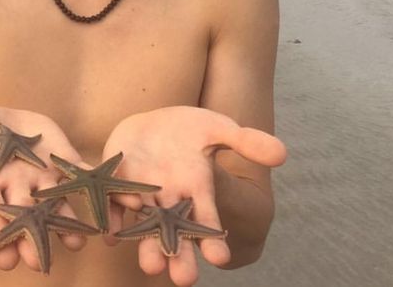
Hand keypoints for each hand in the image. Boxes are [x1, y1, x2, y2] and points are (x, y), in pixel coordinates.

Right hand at [0, 107, 90, 272]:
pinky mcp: (66, 163)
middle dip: (31, 239)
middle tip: (39, 264)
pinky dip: (94, 191)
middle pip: (25, 216)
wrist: (7, 120)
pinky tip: (105, 209)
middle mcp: (18, 186)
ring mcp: (44, 177)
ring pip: (56, 204)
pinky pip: (83, 178)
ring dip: (66, 223)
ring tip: (76, 244)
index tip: (3, 257)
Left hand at [102, 106, 286, 286]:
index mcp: (195, 187)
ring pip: (143, 225)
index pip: (206, 218)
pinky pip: (110, 204)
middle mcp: (169, 197)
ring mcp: (141, 193)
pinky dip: (110, 217)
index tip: (220, 258)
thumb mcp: (218, 128)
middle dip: (179, 256)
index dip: (213, 237)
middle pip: (175, 232)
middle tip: (184, 280)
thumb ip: (245, 141)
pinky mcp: (115, 183)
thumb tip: (282, 153)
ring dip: (145, 245)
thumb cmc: (191, 129)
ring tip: (150, 266)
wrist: (153, 122)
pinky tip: (111, 234)